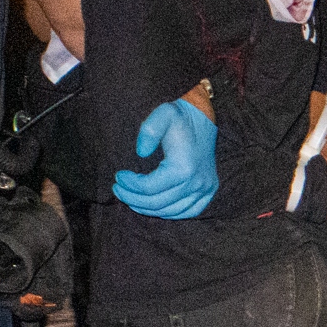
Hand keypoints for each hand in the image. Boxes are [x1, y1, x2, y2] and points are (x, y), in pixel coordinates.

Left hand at [115, 96, 217, 218]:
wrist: (203, 119)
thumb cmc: (179, 117)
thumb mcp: (163, 114)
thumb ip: (149, 130)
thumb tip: (141, 153)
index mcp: (184, 168)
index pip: (149, 188)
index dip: (129, 185)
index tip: (118, 176)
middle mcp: (197, 183)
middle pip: (157, 203)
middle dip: (132, 198)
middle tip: (118, 189)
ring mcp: (204, 190)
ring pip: (169, 211)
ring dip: (146, 208)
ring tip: (131, 197)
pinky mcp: (208, 192)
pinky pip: (186, 212)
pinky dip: (167, 212)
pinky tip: (153, 203)